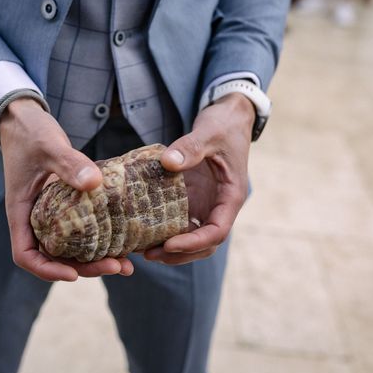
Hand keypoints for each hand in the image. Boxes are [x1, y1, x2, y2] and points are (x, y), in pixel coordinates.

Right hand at [0, 99, 133, 280]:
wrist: (26, 119)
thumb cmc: (30, 132)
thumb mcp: (49, 146)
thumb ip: (69, 162)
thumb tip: (94, 182)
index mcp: (21, 212)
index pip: (26, 255)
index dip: (48, 270)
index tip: (74, 275)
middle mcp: (35, 218)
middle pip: (55, 257)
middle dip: (85, 268)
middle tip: (118, 267)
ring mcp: (50, 213)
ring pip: (70, 247)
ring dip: (96, 258)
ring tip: (127, 263)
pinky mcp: (65, 204)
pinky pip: (81, 229)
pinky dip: (99, 237)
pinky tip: (123, 238)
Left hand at [144, 93, 254, 264]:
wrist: (228, 117)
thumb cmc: (224, 125)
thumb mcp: (209, 132)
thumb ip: (190, 147)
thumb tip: (167, 162)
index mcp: (230, 196)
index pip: (217, 231)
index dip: (194, 242)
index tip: (169, 244)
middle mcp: (219, 205)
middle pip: (204, 243)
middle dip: (179, 253)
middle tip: (148, 254)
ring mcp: (206, 204)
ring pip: (191, 237)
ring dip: (171, 248)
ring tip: (142, 250)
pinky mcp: (193, 198)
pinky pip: (180, 220)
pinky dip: (164, 229)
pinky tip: (143, 229)